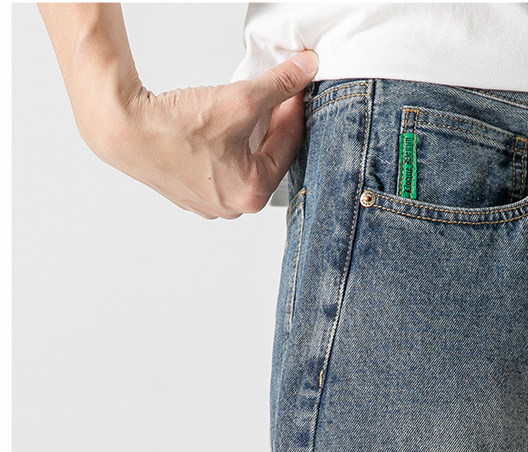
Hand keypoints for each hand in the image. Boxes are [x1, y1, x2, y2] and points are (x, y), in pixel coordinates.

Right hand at [92, 50, 318, 219]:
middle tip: (274, 97)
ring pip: (243, 162)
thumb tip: (306, 69)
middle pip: (267, 157)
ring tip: (246, 109)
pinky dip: (225, 147)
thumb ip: (280, 84)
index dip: (294, 111)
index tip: (296, 89)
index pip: (289, 146)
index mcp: (251, 193)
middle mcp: (231, 207)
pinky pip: (218, 167)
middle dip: (272, 126)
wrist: (121, 127)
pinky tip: (218, 127)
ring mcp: (207, 203)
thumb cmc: (174, 125)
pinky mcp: (187, 192)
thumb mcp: (241, 99)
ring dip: (249, 136)